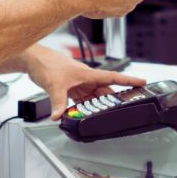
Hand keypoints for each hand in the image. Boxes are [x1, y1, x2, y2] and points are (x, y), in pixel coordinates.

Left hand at [23, 45, 145, 119]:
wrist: (34, 61)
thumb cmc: (47, 64)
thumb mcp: (54, 85)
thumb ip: (58, 103)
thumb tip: (59, 116)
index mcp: (88, 74)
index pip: (113, 78)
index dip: (128, 80)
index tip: (142, 82)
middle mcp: (86, 79)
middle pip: (105, 92)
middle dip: (114, 100)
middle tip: (122, 110)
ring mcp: (80, 84)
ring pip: (94, 97)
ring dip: (97, 106)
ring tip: (103, 115)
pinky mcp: (72, 88)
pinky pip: (83, 100)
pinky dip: (84, 107)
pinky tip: (83, 114)